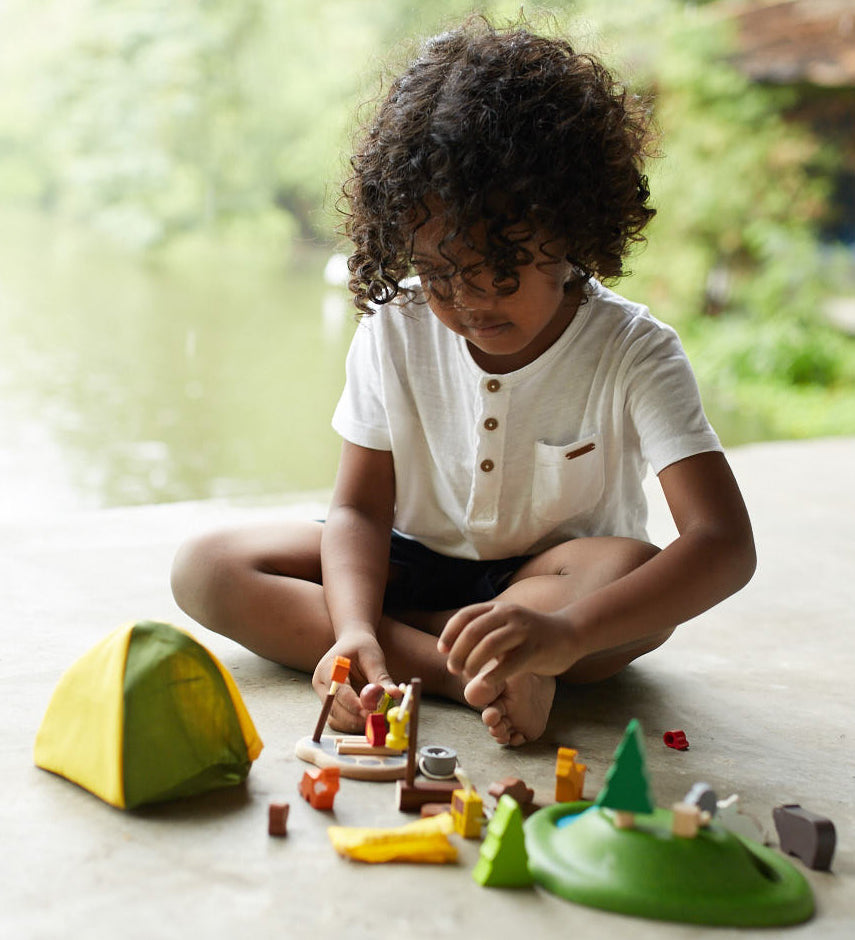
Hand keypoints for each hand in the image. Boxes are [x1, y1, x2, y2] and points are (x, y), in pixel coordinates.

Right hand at [312, 632, 399, 732]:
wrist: (353, 642)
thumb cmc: (362, 647)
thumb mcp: (373, 658)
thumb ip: (382, 678)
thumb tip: (395, 694)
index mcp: (328, 668)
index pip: (338, 691)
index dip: (353, 704)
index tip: (370, 712)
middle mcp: (321, 684)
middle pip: (334, 709)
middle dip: (355, 717)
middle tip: (376, 719)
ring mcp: (323, 696)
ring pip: (336, 718)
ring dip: (355, 723)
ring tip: (375, 719)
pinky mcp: (331, 704)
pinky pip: (339, 720)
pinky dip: (353, 722)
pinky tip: (368, 718)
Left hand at [437, 601, 578, 683]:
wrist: (569, 634)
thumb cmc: (531, 635)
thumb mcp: (506, 626)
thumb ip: (484, 634)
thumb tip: (453, 652)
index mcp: (498, 608)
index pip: (465, 616)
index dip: (449, 633)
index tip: (442, 650)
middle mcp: (509, 614)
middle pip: (473, 630)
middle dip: (458, 651)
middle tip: (453, 668)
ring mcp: (523, 630)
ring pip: (489, 644)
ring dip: (472, 662)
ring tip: (467, 675)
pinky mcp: (535, 649)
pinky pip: (509, 663)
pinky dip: (493, 675)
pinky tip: (484, 685)